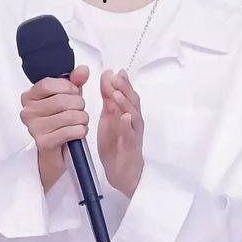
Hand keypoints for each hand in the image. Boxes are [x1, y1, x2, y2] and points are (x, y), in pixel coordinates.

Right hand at [20, 65, 89, 192]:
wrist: (56, 153)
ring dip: (82, 118)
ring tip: (80, 122)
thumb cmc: (61, 122)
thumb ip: (75, 81)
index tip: (74, 92)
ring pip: (69, 116)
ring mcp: (34, 128)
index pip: (48, 84)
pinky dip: (80, 130)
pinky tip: (79, 132)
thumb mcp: (68, 97)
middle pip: (61, 100)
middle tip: (79, 110)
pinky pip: (69, 131)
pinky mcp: (44, 143)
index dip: (67, 87)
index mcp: (29, 96)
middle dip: (78, 105)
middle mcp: (28, 111)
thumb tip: (83, 70)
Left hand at [97, 68, 144, 197]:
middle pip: (132, 101)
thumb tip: (108, 75)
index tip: (114, 71)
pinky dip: (127, 125)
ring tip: (116, 94)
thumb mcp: (109, 116)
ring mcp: (133, 132)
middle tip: (116, 77)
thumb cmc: (116, 141)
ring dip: (125, 104)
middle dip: (125, 88)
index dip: (122, 82)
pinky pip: (130, 134)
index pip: (127, 93)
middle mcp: (133, 120)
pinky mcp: (130, 146)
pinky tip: (123, 117)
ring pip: (132, 115)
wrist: (121, 170)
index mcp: (127, 111)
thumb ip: (108, 97)